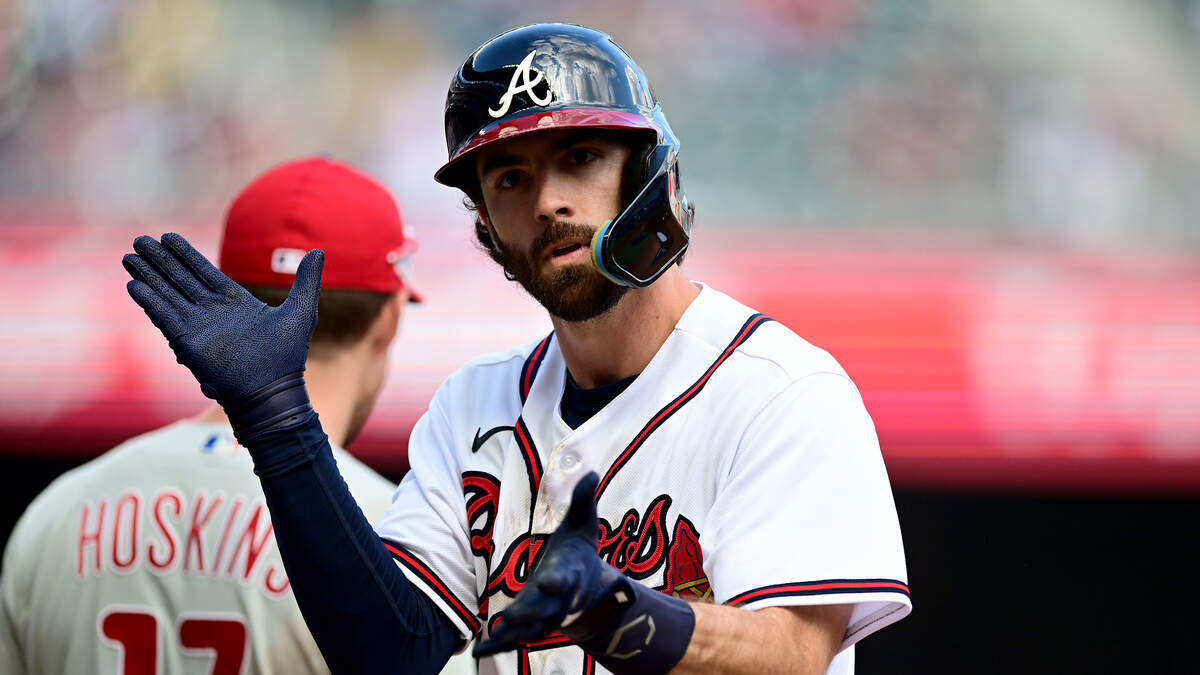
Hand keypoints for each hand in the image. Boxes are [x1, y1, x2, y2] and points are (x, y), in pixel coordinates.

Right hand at [123, 233, 323, 438]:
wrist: (273, 391)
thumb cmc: (288, 356)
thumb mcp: (301, 311)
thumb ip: (306, 280)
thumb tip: (319, 252)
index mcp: (235, 302)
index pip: (204, 271)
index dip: (185, 254)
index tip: (168, 237)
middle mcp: (212, 312)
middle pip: (180, 279)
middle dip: (160, 260)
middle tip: (139, 240)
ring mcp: (198, 326)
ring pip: (167, 294)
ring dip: (148, 275)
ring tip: (129, 256)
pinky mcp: (187, 342)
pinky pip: (163, 316)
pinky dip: (149, 301)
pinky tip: (134, 285)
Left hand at [474, 471, 626, 656]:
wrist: (590, 589)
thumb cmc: (580, 551)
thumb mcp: (584, 524)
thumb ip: (584, 500)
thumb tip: (593, 471)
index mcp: (570, 573)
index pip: (565, 578)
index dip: (558, 581)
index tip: (549, 582)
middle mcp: (559, 600)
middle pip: (546, 609)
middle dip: (530, 613)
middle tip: (511, 616)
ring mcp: (546, 615)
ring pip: (530, 629)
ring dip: (512, 635)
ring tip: (492, 638)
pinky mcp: (532, 624)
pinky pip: (516, 639)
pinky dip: (498, 646)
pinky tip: (477, 652)